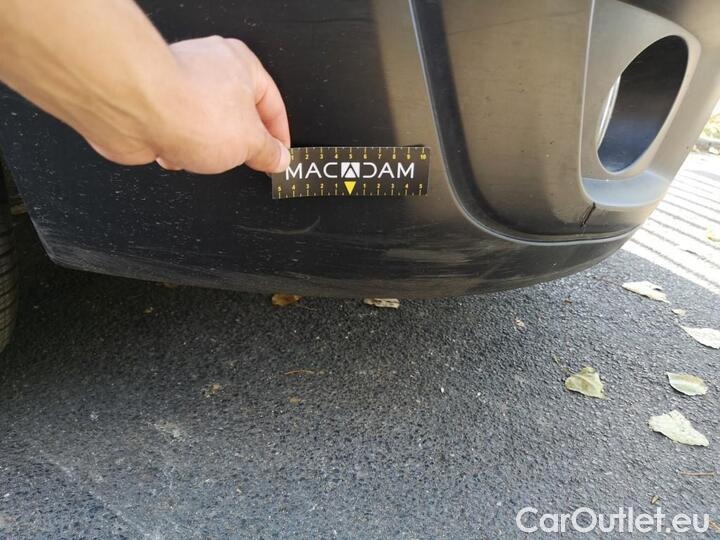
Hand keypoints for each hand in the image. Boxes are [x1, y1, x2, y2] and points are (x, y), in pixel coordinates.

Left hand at [153, 37, 290, 173]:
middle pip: (237, 117)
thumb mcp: (250, 142)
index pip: (272, 104)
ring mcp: (180, 87)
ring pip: (205, 129)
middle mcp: (211, 70)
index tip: (279, 158)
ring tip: (201, 153)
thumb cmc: (191, 110)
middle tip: (244, 159)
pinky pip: (176, 135)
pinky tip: (175, 151)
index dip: (278, 136)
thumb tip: (277, 158)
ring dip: (204, 149)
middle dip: (237, 143)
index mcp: (242, 65)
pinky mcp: (154, 106)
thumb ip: (269, 152)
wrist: (136, 110)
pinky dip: (176, 149)